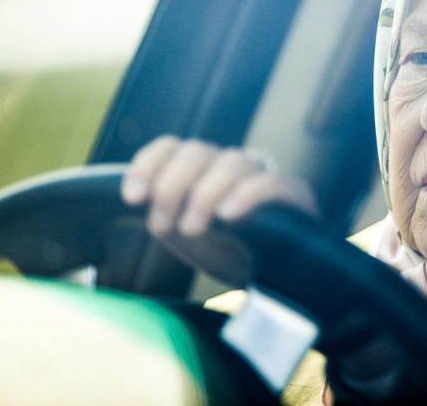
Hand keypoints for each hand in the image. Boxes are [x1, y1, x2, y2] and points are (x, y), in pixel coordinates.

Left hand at [120, 135, 318, 237]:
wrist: (273, 279)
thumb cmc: (225, 253)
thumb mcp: (184, 234)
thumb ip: (162, 212)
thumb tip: (134, 199)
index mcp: (204, 169)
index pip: (173, 147)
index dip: (149, 164)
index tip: (132, 197)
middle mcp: (232, 165)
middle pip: (197, 151)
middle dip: (172, 185)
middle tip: (163, 224)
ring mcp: (264, 176)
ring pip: (232, 163)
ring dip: (204, 194)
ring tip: (192, 229)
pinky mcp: (294, 193)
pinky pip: (271, 183)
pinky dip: (246, 195)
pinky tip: (228, 215)